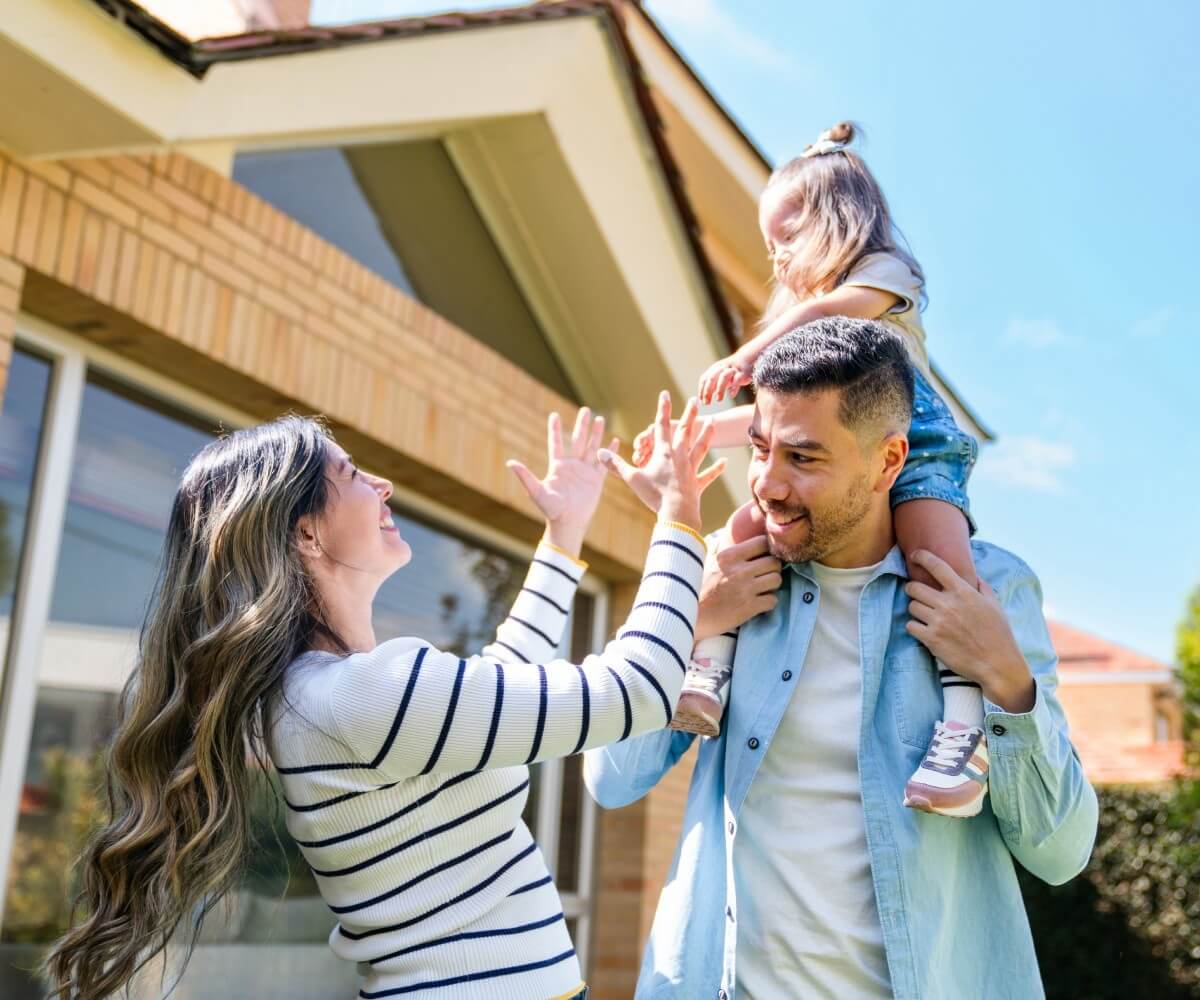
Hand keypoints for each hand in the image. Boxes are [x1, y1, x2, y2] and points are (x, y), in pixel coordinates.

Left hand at [508, 408, 613, 556]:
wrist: (568, 523)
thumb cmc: (551, 509)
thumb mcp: (537, 491)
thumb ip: (525, 476)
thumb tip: (510, 463)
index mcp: (557, 466)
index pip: (557, 443)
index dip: (555, 429)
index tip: (554, 415)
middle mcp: (572, 466)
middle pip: (578, 440)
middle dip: (582, 425)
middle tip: (585, 410)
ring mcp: (585, 472)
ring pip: (592, 448)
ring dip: (596, 434)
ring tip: (600, 418)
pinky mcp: (596, 480)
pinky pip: (604, 463)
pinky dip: (609, 451)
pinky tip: (614, 440)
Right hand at [597, 392, 725, 530]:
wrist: (676, 512)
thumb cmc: (653, 495)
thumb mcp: (632, 478)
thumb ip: (616, 465)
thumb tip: (599, 453)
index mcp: (663, 453)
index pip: (661, 426)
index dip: (662, 409)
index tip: (665, 394)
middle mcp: (679, 457)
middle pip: (685, 431)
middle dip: (690, 414)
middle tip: (696, 399)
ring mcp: (690, 469)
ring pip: (701, 447)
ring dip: (707, 434)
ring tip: (714, 421)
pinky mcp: (697, 484)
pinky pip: (709, 475)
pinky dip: (717, 469)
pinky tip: (725, 462)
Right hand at [695, 534, 781, 640]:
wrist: (691, 617)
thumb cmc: (699, 589)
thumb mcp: (709, 563)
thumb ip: (727, 552)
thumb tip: (743, 540)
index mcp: (728, 556)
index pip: (762, 542)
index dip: (766, 550)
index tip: (763, 557)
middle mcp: (738, 570)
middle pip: (773, 562)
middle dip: (772, 569)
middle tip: (764, 575)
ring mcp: (744, 589)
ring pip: (777, 580)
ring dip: (772, 586)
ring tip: (762, 589)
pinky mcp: (749, 607)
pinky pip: (773, 600)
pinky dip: (768, 602)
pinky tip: (758, 603)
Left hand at [698, 354, 753, 405]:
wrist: (747, 358)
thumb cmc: (731, 372)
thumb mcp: (720, 377)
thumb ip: (712, 386)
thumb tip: (703, 399)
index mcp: (714, 369)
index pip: (704, 378)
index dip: (701, 389)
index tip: (701, 400)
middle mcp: (722, 368)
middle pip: (712, 377)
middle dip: (707, 391)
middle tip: (706, 403)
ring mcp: (732, 370)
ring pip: (724, 377)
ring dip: (719, 389)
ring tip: (718, 400)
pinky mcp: (742, 373)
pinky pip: (737, 379)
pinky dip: (734, 387)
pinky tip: (731, 395)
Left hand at [904, 550, 1035, 712]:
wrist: (998, 664)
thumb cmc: (999, 634)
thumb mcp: (994, 605)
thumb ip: (981, 587)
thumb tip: (972, 575)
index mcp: (964, 592)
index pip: (937, 567)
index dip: (922, 557)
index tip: (915, 555)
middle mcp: (948, 604)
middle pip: (914, 587)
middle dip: (913, 589)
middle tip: (918, 594)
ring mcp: (938, 622)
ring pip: (911, 607)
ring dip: (916, 610)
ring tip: (927, 615)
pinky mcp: (931, 640)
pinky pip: (910, 626)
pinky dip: (915, 627)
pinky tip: (925, 630)